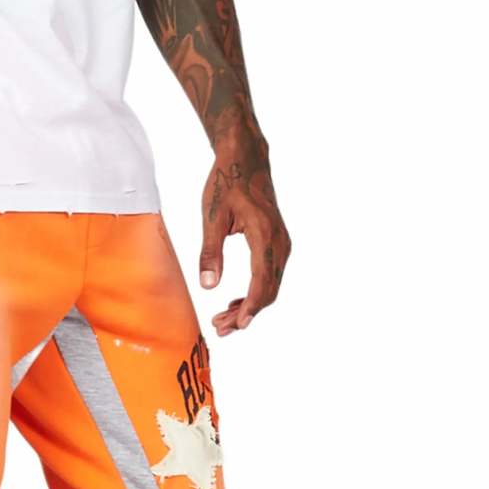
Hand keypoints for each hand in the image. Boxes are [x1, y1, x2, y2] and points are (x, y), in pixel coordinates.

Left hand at [199, 125, 290, 334]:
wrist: (245, 160)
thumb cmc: (226, 184)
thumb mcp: (212, 217)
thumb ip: (210, 252)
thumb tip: (207, 286)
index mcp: (264, 236)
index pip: (262, 282)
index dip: (250, 308)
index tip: (237, 325)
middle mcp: (279, 242)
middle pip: (269, 289)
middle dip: (247, 313)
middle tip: (222, 328)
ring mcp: (282, 242)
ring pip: (272, 285)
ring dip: (251, 305)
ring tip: (225, 319)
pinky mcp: (278, 242)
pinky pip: (271, 274)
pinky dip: (257, 291)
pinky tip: (237, 301)